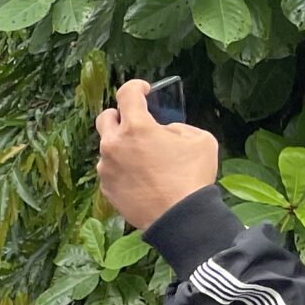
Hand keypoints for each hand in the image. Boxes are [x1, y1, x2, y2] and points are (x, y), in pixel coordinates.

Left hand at [97, 80, 220, 230]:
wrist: (179, 218)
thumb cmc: (192, 177)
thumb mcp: (199, 140)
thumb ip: (177, 127)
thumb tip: (164, 131)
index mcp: (136, 127)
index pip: (126, 93)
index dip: (136, 87)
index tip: (143, 90)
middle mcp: (113, 145)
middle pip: (105, 118)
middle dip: (120, 116)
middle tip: (137, 123)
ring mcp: (106, 167)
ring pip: (108, 148)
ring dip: (123, 146)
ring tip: (145, 158)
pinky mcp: (106, 187)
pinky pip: (111, 170)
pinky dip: (123, 168)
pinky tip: (141, 178)